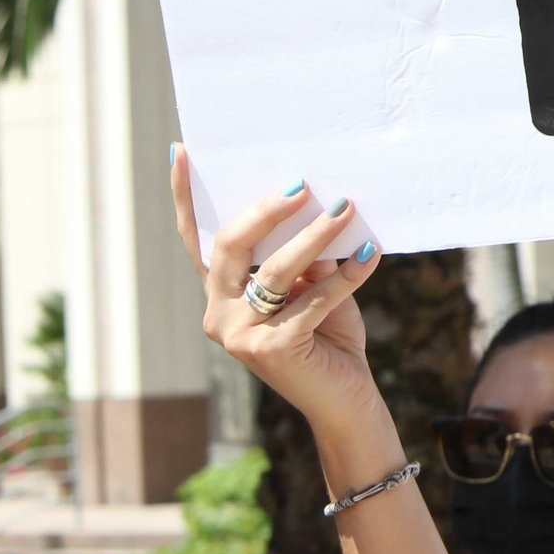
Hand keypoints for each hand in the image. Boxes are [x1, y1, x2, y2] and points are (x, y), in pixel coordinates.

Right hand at [173, 150, 401, 484]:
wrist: (345, 402)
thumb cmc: (329, 339)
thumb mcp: (312, 289)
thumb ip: (302, 260)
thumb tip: (311, 211)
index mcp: (221, 296)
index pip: (196, 241)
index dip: (186, 198)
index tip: (182, 151)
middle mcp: (219, 314)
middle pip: (230, 246)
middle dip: (265, 211)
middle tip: (302, 186)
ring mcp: (241, 335)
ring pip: (276, 270)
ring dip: (315, 236)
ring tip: (346, 207)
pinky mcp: (273, 350)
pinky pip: (313, 299)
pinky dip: (345, 276)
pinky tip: (371, 255)